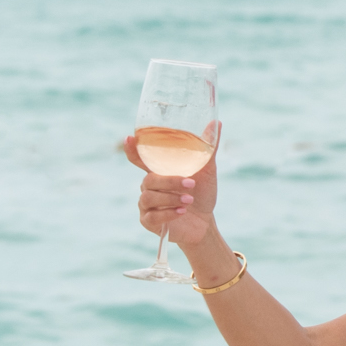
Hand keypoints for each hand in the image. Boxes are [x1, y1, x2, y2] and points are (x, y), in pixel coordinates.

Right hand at [124, 120, 219, 248]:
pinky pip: (152, 216)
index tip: (129, 138)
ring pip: (149, 197)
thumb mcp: (207, 170)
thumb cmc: (202, 193)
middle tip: (190, 184)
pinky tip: (182, 211)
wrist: (204, 222)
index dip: (132, 149)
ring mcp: (146, 204)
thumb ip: (207, 148)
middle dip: (169, 181)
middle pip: (149, 179)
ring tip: (190, 200)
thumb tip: (216, 122)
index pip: (139, 158)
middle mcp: (148, 186)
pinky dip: (168, 213)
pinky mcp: (148, 222)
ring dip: (170, 197)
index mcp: (158, 171)